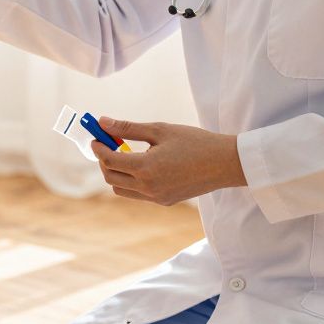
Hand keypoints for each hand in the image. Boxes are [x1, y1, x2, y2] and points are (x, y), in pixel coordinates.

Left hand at [89, 118, 247, 205]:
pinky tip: (141, 164)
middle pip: (110, 177)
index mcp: (146, 168)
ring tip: (124, 153)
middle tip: (107, 143)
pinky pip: (137, 194)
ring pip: (121, 189)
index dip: (98, 147)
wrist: (226, 163)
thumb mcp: (160, 129)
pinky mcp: (165, 201)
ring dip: (116, 173)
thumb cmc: (195, 142)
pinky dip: (130, 181)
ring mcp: (156, 197)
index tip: (96, 136)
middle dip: (103, 160)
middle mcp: (148, 187)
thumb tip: (102, 122)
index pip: (109, 160)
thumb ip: (128, 128)